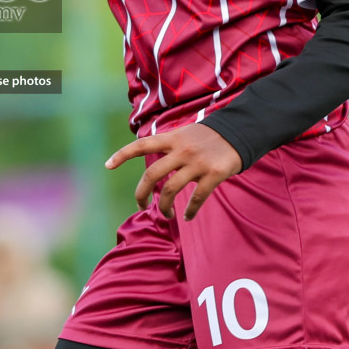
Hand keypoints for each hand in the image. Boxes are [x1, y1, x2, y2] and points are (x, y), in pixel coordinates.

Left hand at [106, 123, 242, 220]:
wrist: (240, 131)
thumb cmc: (209, 137)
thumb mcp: (186, 134)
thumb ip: (169, 147)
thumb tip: (154, 167)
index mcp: (172, 139)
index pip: (141, 145)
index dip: (122, 155)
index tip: (107, 165)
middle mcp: (182, 150)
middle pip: (152, 175)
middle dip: (141, 194)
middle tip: (141, 206)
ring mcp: (197, 163)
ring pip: (171, 190)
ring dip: (164, 207)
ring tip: (166, 215)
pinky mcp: (214, 174)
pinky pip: (197, 198)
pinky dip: (190, 211)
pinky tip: (187, 217)